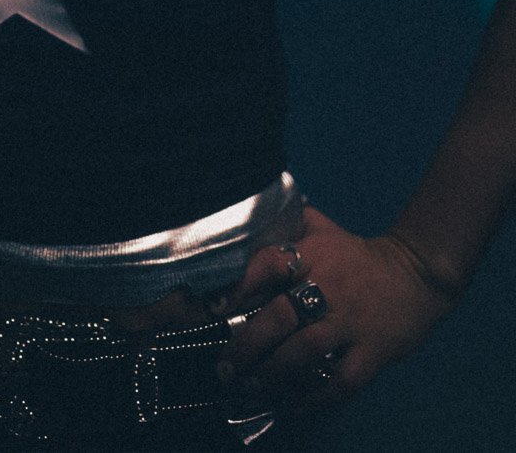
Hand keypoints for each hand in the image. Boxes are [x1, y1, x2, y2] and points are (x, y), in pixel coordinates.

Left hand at [217, 205, 455, 416]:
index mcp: (310, 253)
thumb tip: (242, 226)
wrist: (417, 272)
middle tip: (225, 368)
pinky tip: (292, 406)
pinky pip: (341, 379)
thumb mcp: (319, 226)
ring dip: (274, 372)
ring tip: (251, 388)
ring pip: (306, 349)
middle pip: (281, 315)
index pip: (268, 264)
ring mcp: (350, 320)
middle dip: (248, 344)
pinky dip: (314, 397)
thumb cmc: (356, 253)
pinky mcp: (372, 351)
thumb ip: (283, 224)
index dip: (239, 286)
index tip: (214, 309)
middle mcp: (328, 285)